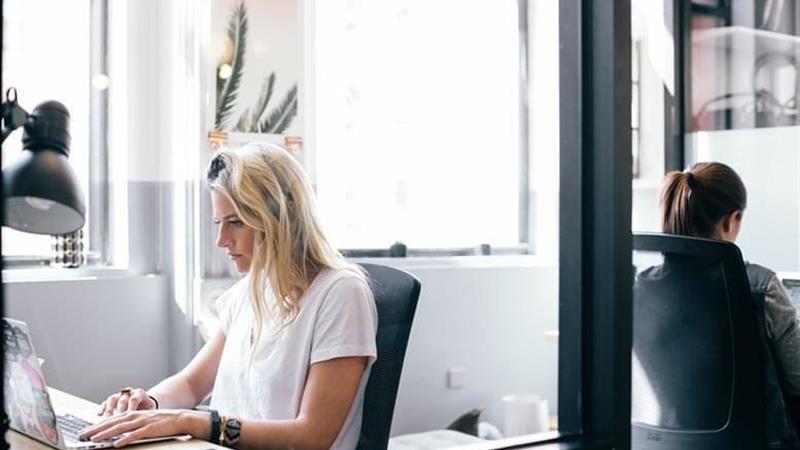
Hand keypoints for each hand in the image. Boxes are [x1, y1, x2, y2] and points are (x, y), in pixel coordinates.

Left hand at [79, 409, 206, 447]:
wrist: (179, 418)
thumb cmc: (160, 421)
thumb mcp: (142, 420)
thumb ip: (129, 425)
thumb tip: (115, 434)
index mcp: (131, 414)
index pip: (110, 420)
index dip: (96, 425)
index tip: (85, 431)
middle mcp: (134, 416)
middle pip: (111, 423)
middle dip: (96, 429)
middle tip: (83, 435)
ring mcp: (141, 422)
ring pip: (120, 428)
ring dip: (106, 434)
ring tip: (94, 439)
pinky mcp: (149, 429)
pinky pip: (135, 435)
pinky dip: (125, 439)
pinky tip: (117, 443)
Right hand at [97, 388, 156, 415]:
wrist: (146, 403)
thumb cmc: (148, 408)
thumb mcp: (150, 410)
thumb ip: (145, 414)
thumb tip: (142, 422)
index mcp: (139, 393)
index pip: (134, 399)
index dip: (131, 408)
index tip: (130, 416)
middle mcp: (128, 393)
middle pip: (123, 399)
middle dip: (120, 410)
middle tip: (118, 419)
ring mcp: (119, 395)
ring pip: (113, 398)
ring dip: (110, 408)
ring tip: (108, 416)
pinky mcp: (112, 400)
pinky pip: (106, 402)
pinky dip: (103, 408)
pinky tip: (100, 415)